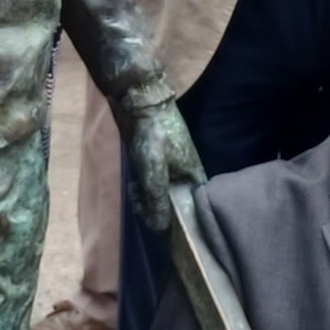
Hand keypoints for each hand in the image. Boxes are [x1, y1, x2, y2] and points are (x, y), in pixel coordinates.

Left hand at [125, 101, 204, 234]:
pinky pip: (154, 184)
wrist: (139, 101)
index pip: (194, 209)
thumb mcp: (154, 171)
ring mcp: (172, 167)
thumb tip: (160, 227)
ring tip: (135, 197)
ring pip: (163, 194)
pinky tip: (134, 189)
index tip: (163, 228)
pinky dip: (145, 190)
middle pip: (176, 204)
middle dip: (158, 211)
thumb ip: (158, 200)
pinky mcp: (158, 162)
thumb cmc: (151, 135)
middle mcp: (186, 174)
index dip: (181, 222)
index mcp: (195, 177)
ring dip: (148, 200)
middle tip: (141, 207)